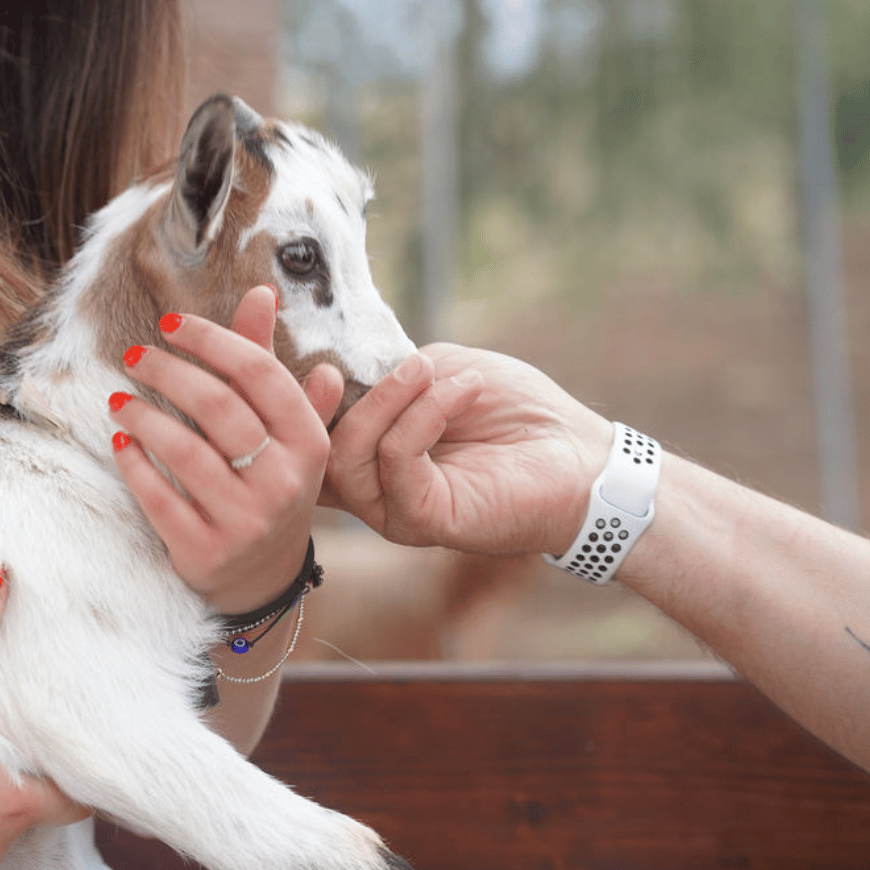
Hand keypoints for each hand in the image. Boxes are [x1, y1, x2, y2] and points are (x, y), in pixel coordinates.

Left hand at [111, 286, 342, 614]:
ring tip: (119, 400)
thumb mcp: (282, 428)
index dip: (212, 340)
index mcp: (309, 441)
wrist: (263, 573)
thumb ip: (266, 362)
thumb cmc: (269, 482)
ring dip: (143, 416)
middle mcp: (285, 481)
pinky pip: (159, 499)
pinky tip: (121, 441)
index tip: (172, 324)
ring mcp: (247, 521)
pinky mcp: (207, 551)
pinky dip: (134, 465)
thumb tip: (261, 294)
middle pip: (219, 407)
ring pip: (185, 452)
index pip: (260, 374)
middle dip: (169, 372)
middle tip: (135, 356)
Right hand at [322, 342, 613, 555]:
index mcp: (370, 451)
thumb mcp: (442, 372)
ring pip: (347, 457)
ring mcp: (393, 508)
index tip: (295, 349)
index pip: (309, 429)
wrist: (578, 454)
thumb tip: (343, 367)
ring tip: (426, 372)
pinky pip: (398, 461)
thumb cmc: (516, 411)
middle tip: (336, 366)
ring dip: (384, 402)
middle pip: (313, 448)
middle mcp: (372, 486)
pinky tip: (460, 391)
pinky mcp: (423, 520)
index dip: (291, 392)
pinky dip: (424, 416)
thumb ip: (389, 373)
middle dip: (313, 403)